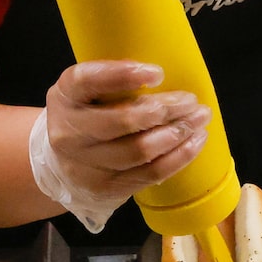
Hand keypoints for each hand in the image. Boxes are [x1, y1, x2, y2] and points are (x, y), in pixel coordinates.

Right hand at [32, 60, 207, 225]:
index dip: (122, 76)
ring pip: (140, 150)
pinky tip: (194, 142)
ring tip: (198, 120)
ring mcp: (85, 165)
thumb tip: (160, 75)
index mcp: (64, 96)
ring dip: (177, 133)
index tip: (157, 73)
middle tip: (190, 101)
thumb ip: (111, 82)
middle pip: (122, 120)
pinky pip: (150, 173)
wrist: (63, 166)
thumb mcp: (86, 92)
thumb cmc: (86, 116)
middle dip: (165, 109)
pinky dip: (178, 157)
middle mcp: (68, 132)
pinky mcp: (105, 188)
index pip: (86, 81)